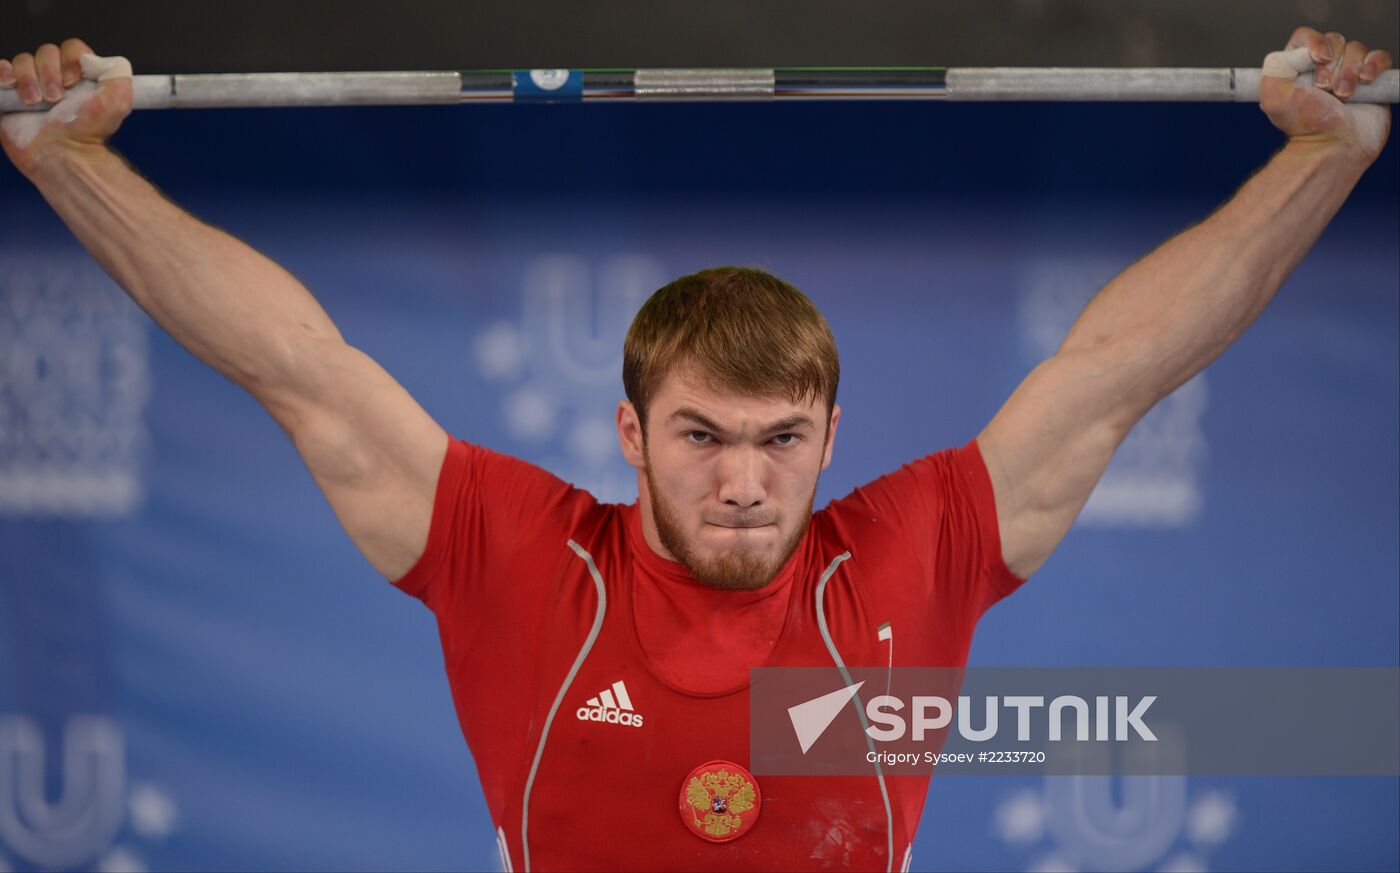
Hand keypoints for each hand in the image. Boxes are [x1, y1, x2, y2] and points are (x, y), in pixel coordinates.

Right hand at [0, 38, 132, 175]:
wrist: (63, 155)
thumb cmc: (89, 133)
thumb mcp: (118, 101)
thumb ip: (118, 72)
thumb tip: (97, 57)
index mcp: (80, 77)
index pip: (72, 49)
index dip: (70, 60)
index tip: (73, 82)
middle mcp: (55, 79)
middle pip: (45, 52)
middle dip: (49, 72)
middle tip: (55, 99)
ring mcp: (31, 87)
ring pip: (22, 61)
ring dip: (28, 79)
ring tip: (35, 103)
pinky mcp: (10, 97)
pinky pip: (0, 71)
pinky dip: (3, 72)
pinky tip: (10, 84)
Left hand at [1260, 26, 1392, 163]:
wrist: (1334, 147)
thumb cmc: (1306, 128)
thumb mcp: (1274, 98)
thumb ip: (1275, 68)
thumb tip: (1294, 53)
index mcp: (1297, 69)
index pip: (1306, 37)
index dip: (1314, 43)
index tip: (1317, 59)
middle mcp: (1322, 68)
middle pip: (1334, 41)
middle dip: (1332, 65)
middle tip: (1326, 89)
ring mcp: (1347, 73)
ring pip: (1356, 49)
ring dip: (1350, 71)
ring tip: (1344, 96)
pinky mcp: (1371, 80)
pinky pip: (1379, 57)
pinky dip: (1374, 65)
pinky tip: (1365, 82)